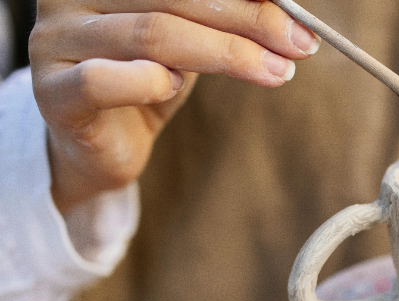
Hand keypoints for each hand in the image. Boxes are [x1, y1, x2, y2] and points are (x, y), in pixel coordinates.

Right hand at [29, 0, 319, 213]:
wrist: (103, 144)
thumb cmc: (148, 80)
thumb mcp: (190, 38)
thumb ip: (221, 16)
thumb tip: (288, 10)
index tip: (297, 17)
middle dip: (248, 20)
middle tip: (299, 45)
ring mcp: (56, 39)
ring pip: (153, 34)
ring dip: (225, 54)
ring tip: (274, 72)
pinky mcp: (54, 92)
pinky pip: (104, 81)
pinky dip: (151, 83)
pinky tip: (175, 87)